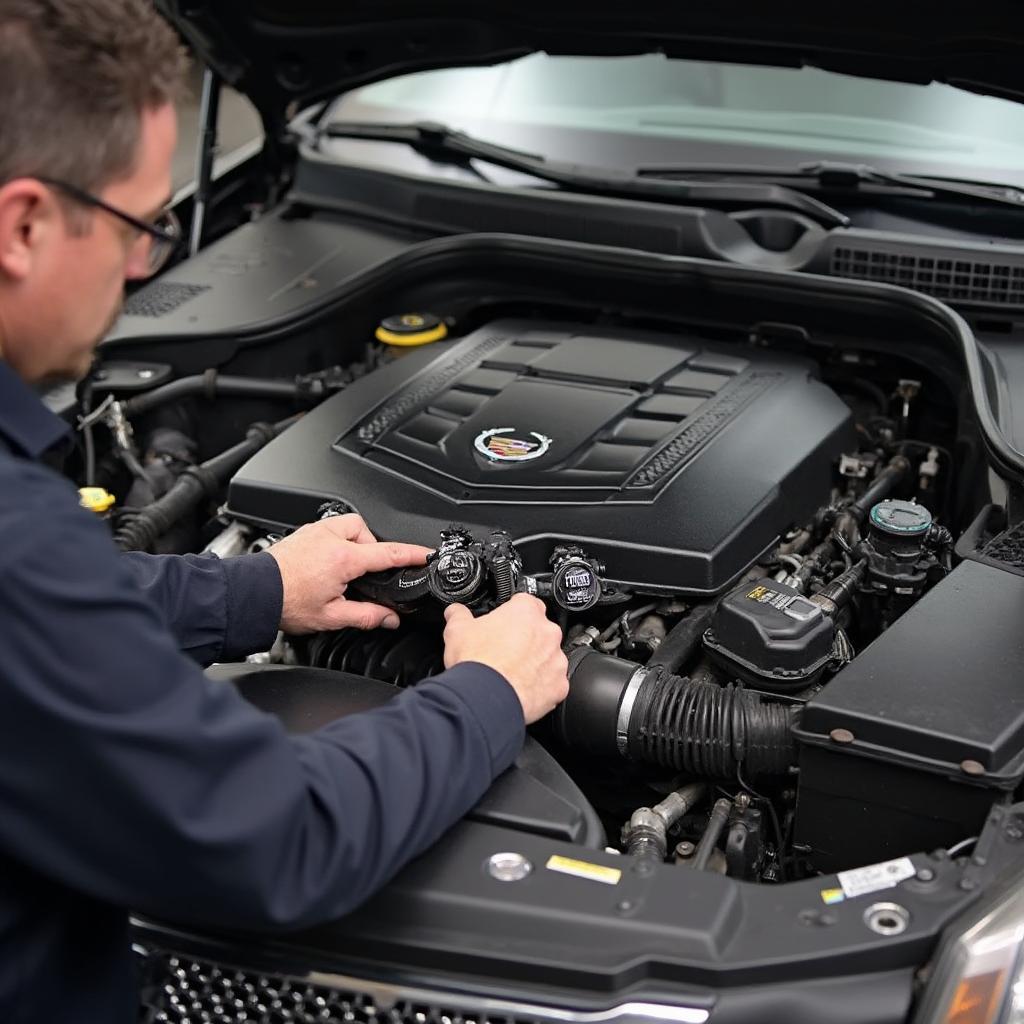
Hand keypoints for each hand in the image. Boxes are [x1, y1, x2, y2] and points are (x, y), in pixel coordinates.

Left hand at [268, 515, 430, 633]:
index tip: (426, 554)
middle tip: (367, 573)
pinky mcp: (302, 534)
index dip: (412, 554)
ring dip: (355, 542)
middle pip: (367, 532)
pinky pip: (329, 529)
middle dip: (373, 549)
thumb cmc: (285, 603)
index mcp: (343, 559)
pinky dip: (335, 541)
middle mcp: (330, 539)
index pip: (389, 553)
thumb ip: (367, 616)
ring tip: (348, 566)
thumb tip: (389, 618)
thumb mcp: (332, 617)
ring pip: (348, 525)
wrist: (252, 595)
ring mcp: (314, 533)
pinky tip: (327, 562)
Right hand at [442, 595, 568, 723]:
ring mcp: (556, 659)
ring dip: (535, 663)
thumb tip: (454, 611)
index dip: (512, 613)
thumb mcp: (457, 630)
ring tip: (511, 674)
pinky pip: (553, 683)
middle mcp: (547, 632)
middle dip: (525, 639)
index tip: (504, 624)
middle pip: (540, 631)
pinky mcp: (558, 685)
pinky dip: (541, 687)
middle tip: (504, 651)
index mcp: (526, 611)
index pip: (526, 602)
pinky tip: (522, 690)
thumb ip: (459, 614)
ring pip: (548, 658)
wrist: (484, 698)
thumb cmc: (475, 662)